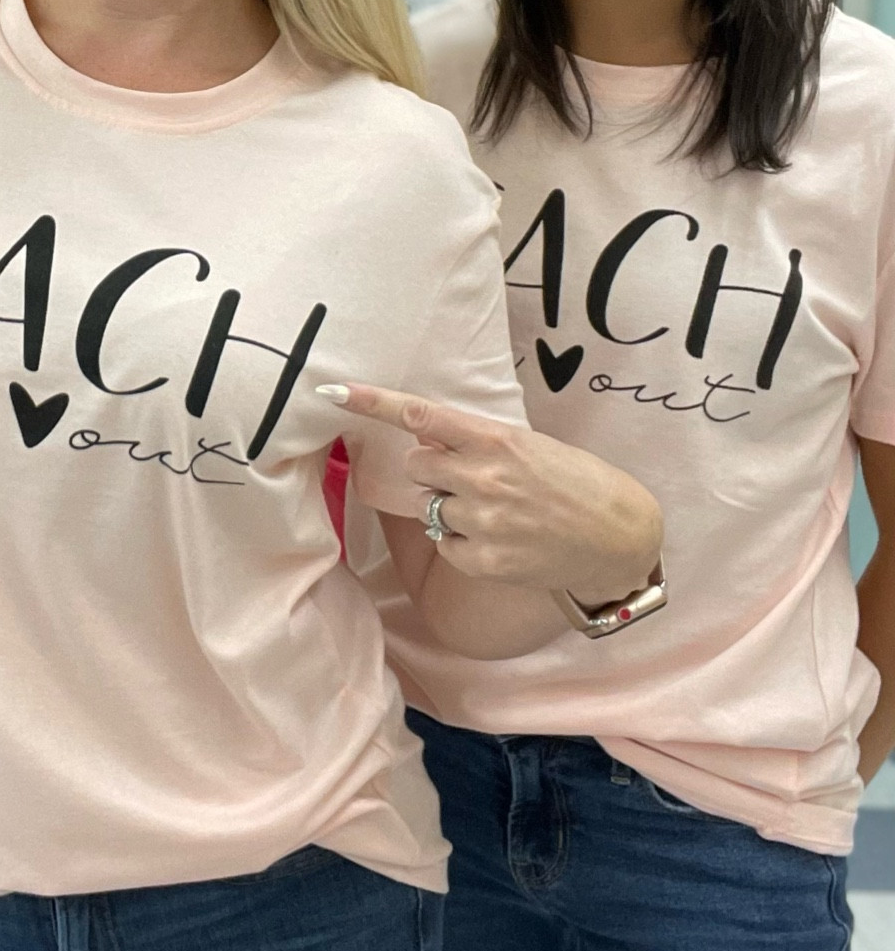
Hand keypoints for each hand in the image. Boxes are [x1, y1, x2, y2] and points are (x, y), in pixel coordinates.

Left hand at [325, 383, 661, 597]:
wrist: (617, 538)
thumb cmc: (574, 482)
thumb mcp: (528, 446)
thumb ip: (477, 440)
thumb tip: (423, 433)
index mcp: (496, 440)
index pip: (420, 414)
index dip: (372, 402)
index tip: (332, 390)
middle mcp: (483, 478)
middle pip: (416, 464)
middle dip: (433, 468)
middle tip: (470, 477)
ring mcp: (482, 521)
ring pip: (429, 505)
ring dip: (449, 505)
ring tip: (495, 511)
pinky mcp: (482, 559)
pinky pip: (446, 543)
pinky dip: (463, 541)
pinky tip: (498, 538)